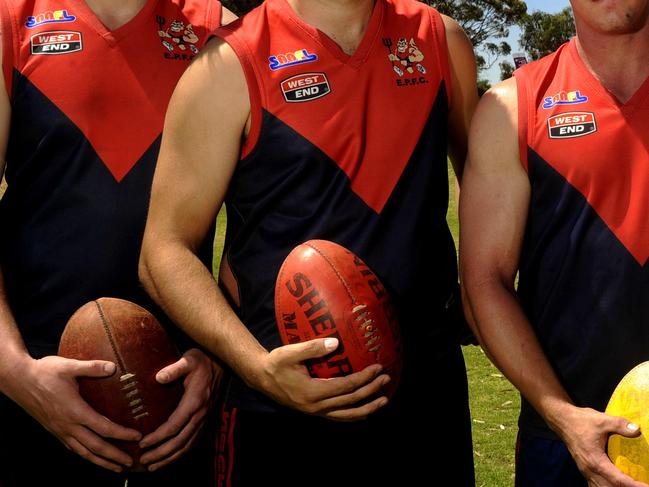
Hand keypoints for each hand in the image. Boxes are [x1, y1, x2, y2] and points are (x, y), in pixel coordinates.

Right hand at [9, 355, 141, 471]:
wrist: (19, 380)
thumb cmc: (44, 372)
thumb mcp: (69, 366)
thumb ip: (92, 367)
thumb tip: (113, 366)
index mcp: (75, 411)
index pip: (103, 428)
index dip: (122, 434)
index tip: (137, 437)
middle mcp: (68, 425)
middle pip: (95, 447)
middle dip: (114, 456)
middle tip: (131, 463)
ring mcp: (60, 430)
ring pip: (83, 452)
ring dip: (101, 461)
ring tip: (116, 468)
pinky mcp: (54, 430)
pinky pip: (72, 448)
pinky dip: (86, 455)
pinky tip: (92, 456)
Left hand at [138, 348, 221, 471]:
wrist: (221, 363)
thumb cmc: (202, 360)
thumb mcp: (189, 359)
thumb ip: (174, 369)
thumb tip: (158, 377)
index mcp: (195, 401)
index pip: (174, 426)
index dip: (158, 437)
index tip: (142, 443)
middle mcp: (200, 414)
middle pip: (180, 441)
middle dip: (161, 454)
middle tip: (143, 461)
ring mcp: (204, 419)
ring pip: (188, 445)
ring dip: (170, 458)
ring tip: (153, 466)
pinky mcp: (205, 420)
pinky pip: (193, 441)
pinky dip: (181, 453)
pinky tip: (170, 457)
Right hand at [258, 337, 390, 421]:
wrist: (260, 378)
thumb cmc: (276, 363)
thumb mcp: (291, 353)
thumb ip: (313, 348)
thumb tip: (336, 343)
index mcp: (312, 392)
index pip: (346, 386)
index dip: (364, 378)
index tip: (377, 367)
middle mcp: (316, 406)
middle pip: (350, 401)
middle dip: (371, 391)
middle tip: (386, 378)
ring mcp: (315, 412)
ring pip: (347, 415)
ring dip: (367, 408)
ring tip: (383, 400)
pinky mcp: (314, 412)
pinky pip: (338, 417)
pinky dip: (353, 415)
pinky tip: (364, 412)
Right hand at [558, 406, 645, 486]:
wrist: (562, 420)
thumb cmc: (581, 421)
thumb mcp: (602, 420)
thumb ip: (620, 425)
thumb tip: (637, 430)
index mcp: (595, 461)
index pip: (618, 480)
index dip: (634, 485)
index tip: (646, 486)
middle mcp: (590, 470)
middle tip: (641, 485)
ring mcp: (586, 471)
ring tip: (629, 484)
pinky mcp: (585, 469)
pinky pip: (596, 485)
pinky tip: (614, 484)